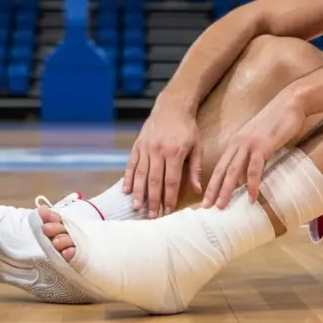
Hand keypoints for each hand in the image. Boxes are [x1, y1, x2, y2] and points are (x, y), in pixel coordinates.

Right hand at [124, 101, 201, 217]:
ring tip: (136, 207)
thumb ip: (195, 168)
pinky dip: (128, 178)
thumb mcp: (197, 146)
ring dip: (138, 193)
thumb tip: (197, 190)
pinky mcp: (138, 145)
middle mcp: (158, 151)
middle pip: (154, 181)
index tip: (167, 212)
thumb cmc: (187, 128)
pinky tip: (126, 190)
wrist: (172, 106)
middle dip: (152, 200)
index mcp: (175, 153)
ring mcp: (146, 148)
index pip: (171, 181)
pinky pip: (131, 164)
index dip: (169, 198)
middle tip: (151, 216)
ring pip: (140, 174)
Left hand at [202, 89, 307, 208]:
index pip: (220, 166)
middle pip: (222, 170)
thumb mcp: (259, 141)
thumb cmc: (277, 122)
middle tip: (206, 208)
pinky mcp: (262, 146)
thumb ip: (250, 158)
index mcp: (235, 142)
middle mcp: (238, 143)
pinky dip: (252, 184)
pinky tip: (251, 196)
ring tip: (222, 206)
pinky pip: (254, 168)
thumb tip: (244, 179)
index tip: (206, 200)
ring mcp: (250, 144)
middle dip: (213, 190)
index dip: (212, 184)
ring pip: (234, 171)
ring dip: (227, 190)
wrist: (290, 103)